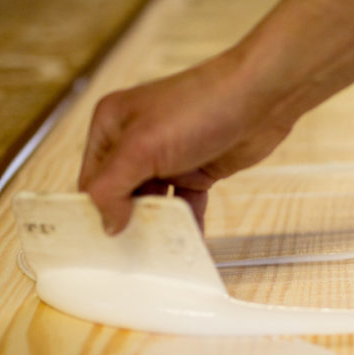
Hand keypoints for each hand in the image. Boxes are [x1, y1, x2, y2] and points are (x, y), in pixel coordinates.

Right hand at [78, 51, 294, 233]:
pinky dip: (188, 223)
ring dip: (159, 226)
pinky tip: (190, 244)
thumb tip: (107, 225)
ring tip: (161, 254)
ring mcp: (169, 155)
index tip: (102, 245)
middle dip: (128, 222)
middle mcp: (137, 140)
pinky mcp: (198, 169)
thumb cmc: (201, 107)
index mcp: (111, 125)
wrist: (263, 98)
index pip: (91, 179)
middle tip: (131, 257)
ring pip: (155, 202)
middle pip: (122, 193)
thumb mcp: (143, 147)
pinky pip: (186, 204)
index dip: (95, 211)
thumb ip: (113, 187)